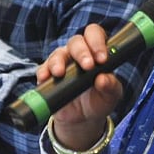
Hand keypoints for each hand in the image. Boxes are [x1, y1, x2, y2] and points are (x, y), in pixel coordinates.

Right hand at [36, 24, 123, 149]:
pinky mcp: (49, 74)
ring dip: (58, 61)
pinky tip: (45, 77)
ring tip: (60, 73)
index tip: (102, 58)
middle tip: (87, 66)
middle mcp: (78, 53)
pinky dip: (44, 72)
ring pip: (58, 53)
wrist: (82, 118)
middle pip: (76, 41)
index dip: (98, 42)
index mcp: (96, 52)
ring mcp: (62, 62)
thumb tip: (103, 79)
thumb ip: (111, 87)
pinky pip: (43, 68)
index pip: (95, 34)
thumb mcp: (110, 96)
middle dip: (81, 52)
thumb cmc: (99, 100)